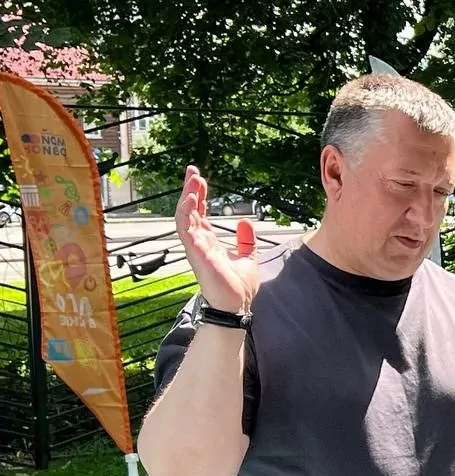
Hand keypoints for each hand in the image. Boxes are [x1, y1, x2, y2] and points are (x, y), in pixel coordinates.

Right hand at [175, 165, 258, 313]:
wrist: (238, 305)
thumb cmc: (238, 287)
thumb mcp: (248, 257)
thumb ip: (246, 241)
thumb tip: (245, 222)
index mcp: (209, 241)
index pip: (200, 213)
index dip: (200, 195)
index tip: (199, 177)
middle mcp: (199, 242)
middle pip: (190, 210)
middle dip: (190, 190)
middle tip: (192, 171)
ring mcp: (196, 247)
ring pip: (184, 217)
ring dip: (187, 197)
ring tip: (193, 180)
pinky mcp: (196, 253)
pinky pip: (186, 230)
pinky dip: (186, 214)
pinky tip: (191, 200)